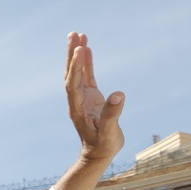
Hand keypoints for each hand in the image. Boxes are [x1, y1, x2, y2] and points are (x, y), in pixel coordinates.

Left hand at [64, 32, 124, 163]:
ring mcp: (83, 98)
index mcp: (78, 109)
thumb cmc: (104, 146)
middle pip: (71, 74)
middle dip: (71, 55)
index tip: (79, 50)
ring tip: (78, 35)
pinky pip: (86, 77)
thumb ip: (112, 114)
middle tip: (73, 34)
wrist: (99, 154)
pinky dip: (86, 63)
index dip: (75, 68)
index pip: (73, 85)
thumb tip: (119, 94)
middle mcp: (77, 101)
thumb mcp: (110, 133)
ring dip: (77, 55)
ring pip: (77, 73)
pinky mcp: (90, 97)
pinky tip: (87, 49)